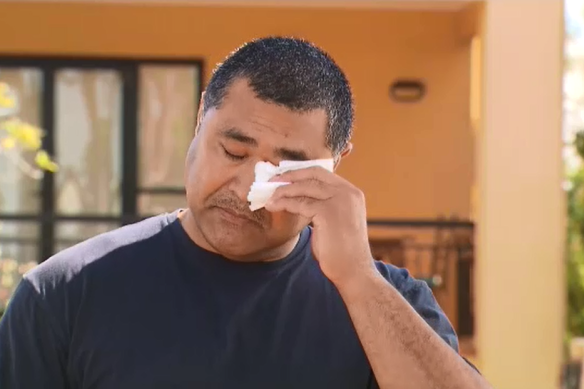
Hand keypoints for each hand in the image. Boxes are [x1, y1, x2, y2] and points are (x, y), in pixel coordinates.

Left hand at [265, 167, 376, 286]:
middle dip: (289, 175)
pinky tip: (273, 206)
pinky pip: (300, 203)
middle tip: (271, 181)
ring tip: (268, 196)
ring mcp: (340, 201)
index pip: (322, 172)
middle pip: (313, 174)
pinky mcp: (328, 212)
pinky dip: (284, 203)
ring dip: (283, 190)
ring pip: (304, 187)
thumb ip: (323, 205)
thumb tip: (298, 197)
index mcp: (351, 192)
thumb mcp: (335, 220)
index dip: (300, 172)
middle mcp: (348, 192)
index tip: (283, 176)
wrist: (353, 272)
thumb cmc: (341, 250)